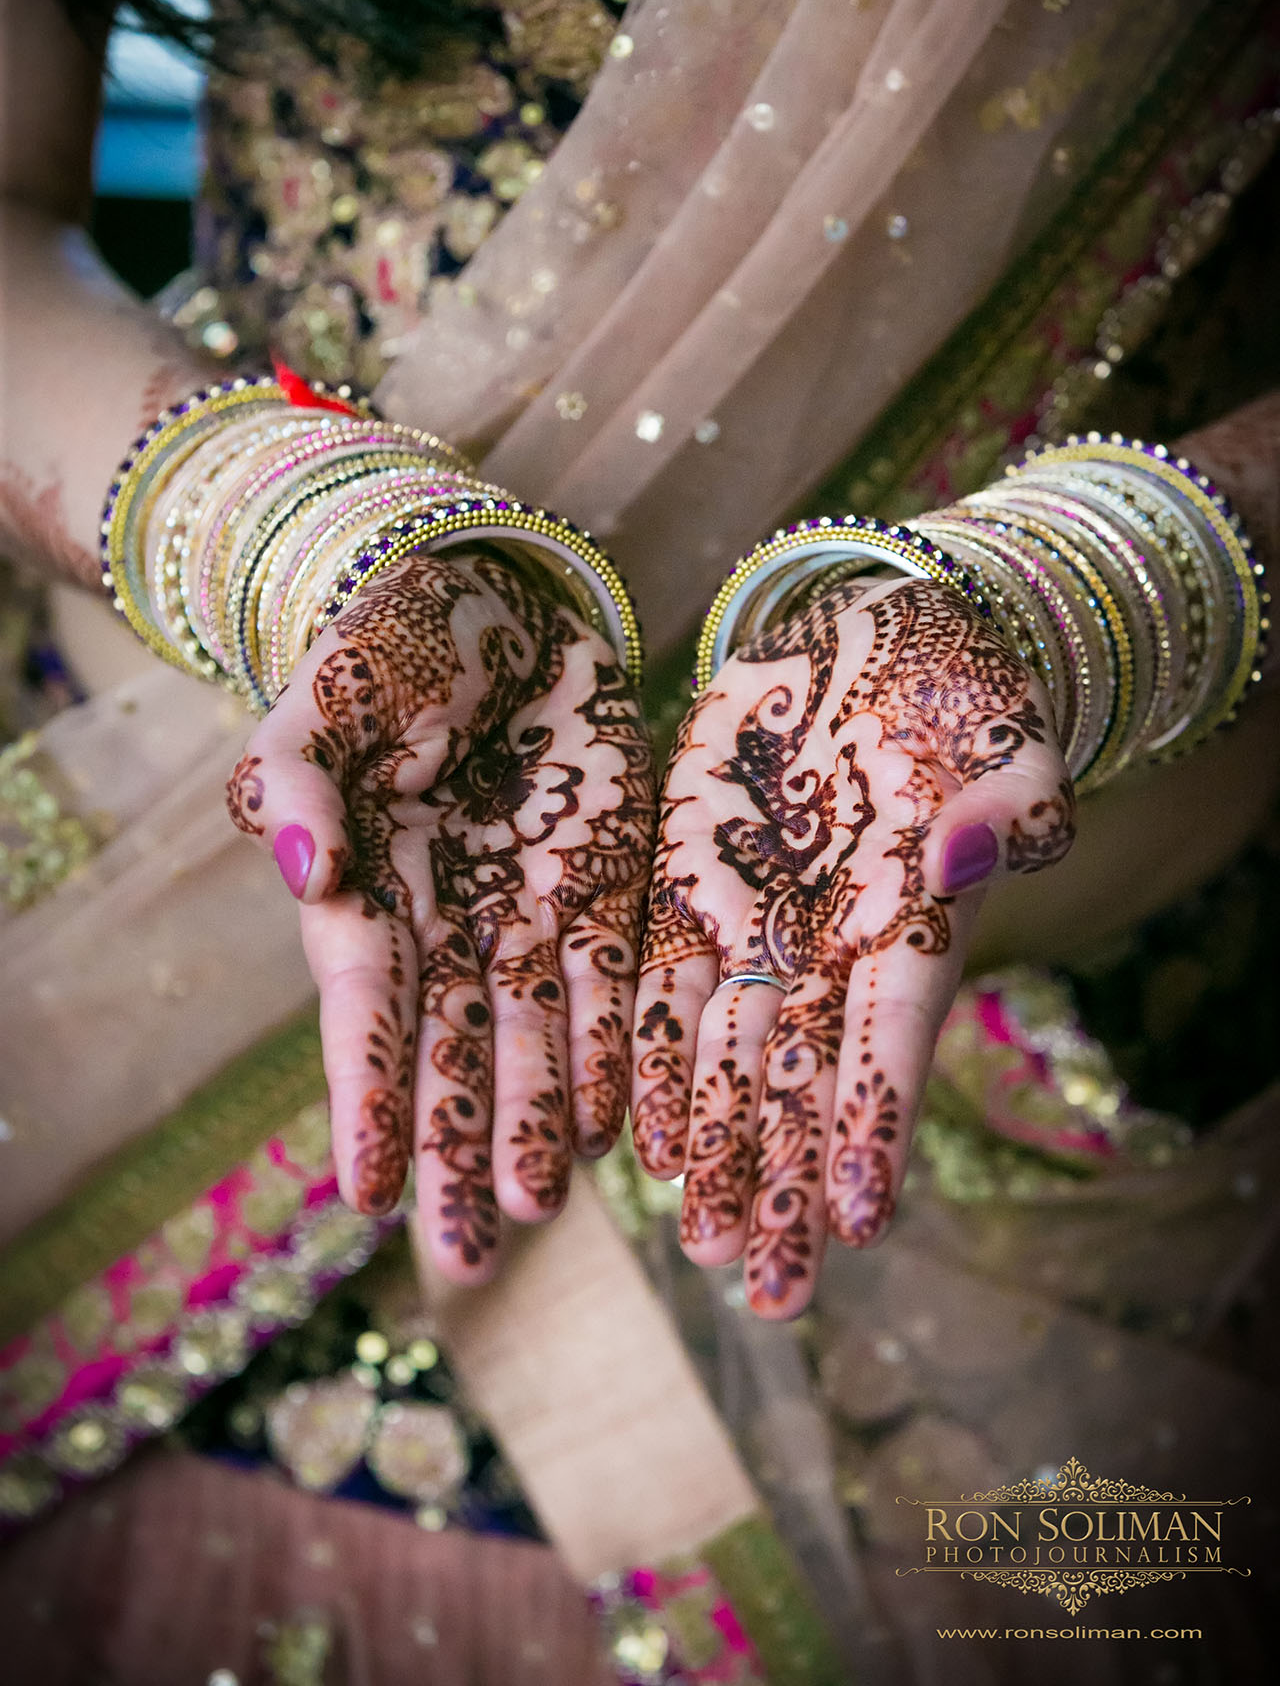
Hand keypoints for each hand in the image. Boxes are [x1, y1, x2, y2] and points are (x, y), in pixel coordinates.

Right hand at [226, 549, 654, 1282]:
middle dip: (458, 1151)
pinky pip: (617, 981)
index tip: (366, 1193)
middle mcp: (449, 923)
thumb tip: (305, 871)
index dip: (369, 1098)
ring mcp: (530, 911)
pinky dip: (620, 1049)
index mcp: (370, 889)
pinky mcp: (609, 887)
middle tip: (473, 1256)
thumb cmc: (393, 643)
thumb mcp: (330, 697)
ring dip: (540, 1121)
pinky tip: (626, 1122)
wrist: (498, 598)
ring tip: (544, 1208)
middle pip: (452, 1053)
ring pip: (537, 1037)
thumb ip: (302, 779)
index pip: (368, 1010)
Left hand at [632, 577, 1073, 1318]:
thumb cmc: (957, 694)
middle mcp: (832, 950)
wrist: (859, 647)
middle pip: (806, 1080)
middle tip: (764, 1289)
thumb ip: (1010, 798)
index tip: (864, 1219)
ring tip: (701, 1244)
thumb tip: (975, 854)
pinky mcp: (687, 895)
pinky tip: (641, 1143)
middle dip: (785, 1181)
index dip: (876, 1123)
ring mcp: (758, 929)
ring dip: (717, 1151)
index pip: (893, 1037)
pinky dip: (655, 1064)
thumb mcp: (1003, 732)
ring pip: (730, 1058)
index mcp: (914, 921)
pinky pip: (662, 992)